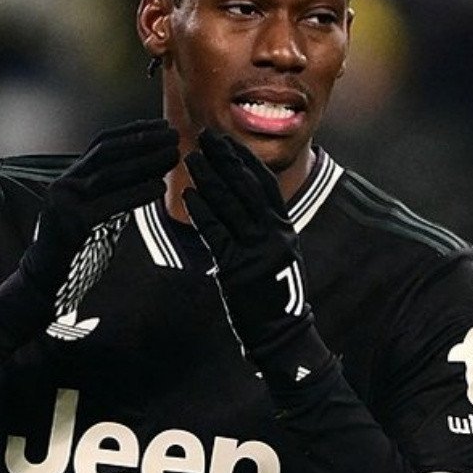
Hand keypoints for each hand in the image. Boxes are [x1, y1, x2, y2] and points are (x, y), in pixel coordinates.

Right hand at [21, 119, 179, 294]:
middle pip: (108, 152)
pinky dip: (138, 194)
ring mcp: (66, 203)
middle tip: (175, 135)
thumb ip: (114, 190)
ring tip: (174, 155)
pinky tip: (160, 189)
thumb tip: (150, 170)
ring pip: (110, 174)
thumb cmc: (78, 247)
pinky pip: (111, 204)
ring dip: (146, 162)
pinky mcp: (73, 225)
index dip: (134, 132)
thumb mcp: (97, 210)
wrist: (47, 282)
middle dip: (143, 141)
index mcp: (70, 177)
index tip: (162, 126)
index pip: (102, 144)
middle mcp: (64, 184)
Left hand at [182, 130, 307, 347]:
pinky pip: (217, 235)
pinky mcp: (239, 271)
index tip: (227, 141)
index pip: (265, 184)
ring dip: (209, 180)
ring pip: (231, 207)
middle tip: (206, 138)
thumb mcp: (276, 254)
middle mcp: (275, 236)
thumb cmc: (272, 294)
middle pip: (247, 188)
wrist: (279, 334)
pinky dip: (202, 213)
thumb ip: (262, 226)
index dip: (245, 160)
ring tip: (191, 159)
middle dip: (226, 161)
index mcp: (284, 229)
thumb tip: (237, 195)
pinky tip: (188, 196)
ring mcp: (258, 253)